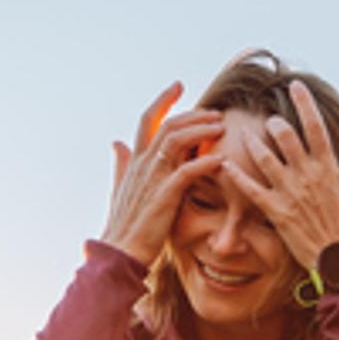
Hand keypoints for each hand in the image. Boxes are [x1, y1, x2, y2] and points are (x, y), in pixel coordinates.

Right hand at [98, 82, 223, 261]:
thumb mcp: (121, 188)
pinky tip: (221, 159)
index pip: (148, 119)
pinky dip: (205, 162)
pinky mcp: (164, 196)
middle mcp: (143, 164)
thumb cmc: (125, 225)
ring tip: (222, 127)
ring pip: (176, 139)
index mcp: (135, 161)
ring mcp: (152, 178)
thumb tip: (116, 142)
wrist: (119, 253)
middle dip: (193, 113)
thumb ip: (122, 164)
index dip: (163, 100)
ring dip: (202, 130)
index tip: (178, 85)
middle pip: (168, 124)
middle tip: (215, 112)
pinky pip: (187, 171)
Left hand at [220, 79, 338, 266]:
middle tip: (268, 118)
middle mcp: (307, 175)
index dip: (304, 102)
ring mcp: (289, 193)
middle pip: (284, 136)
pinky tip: (224, 163)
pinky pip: (251, 190)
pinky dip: (236, 175)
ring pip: (264, 158)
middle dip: (273, 122)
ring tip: (244, 133)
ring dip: (252, 141)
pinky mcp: (276, 211)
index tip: (296, 85)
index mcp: (329, 167)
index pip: (314, 126)